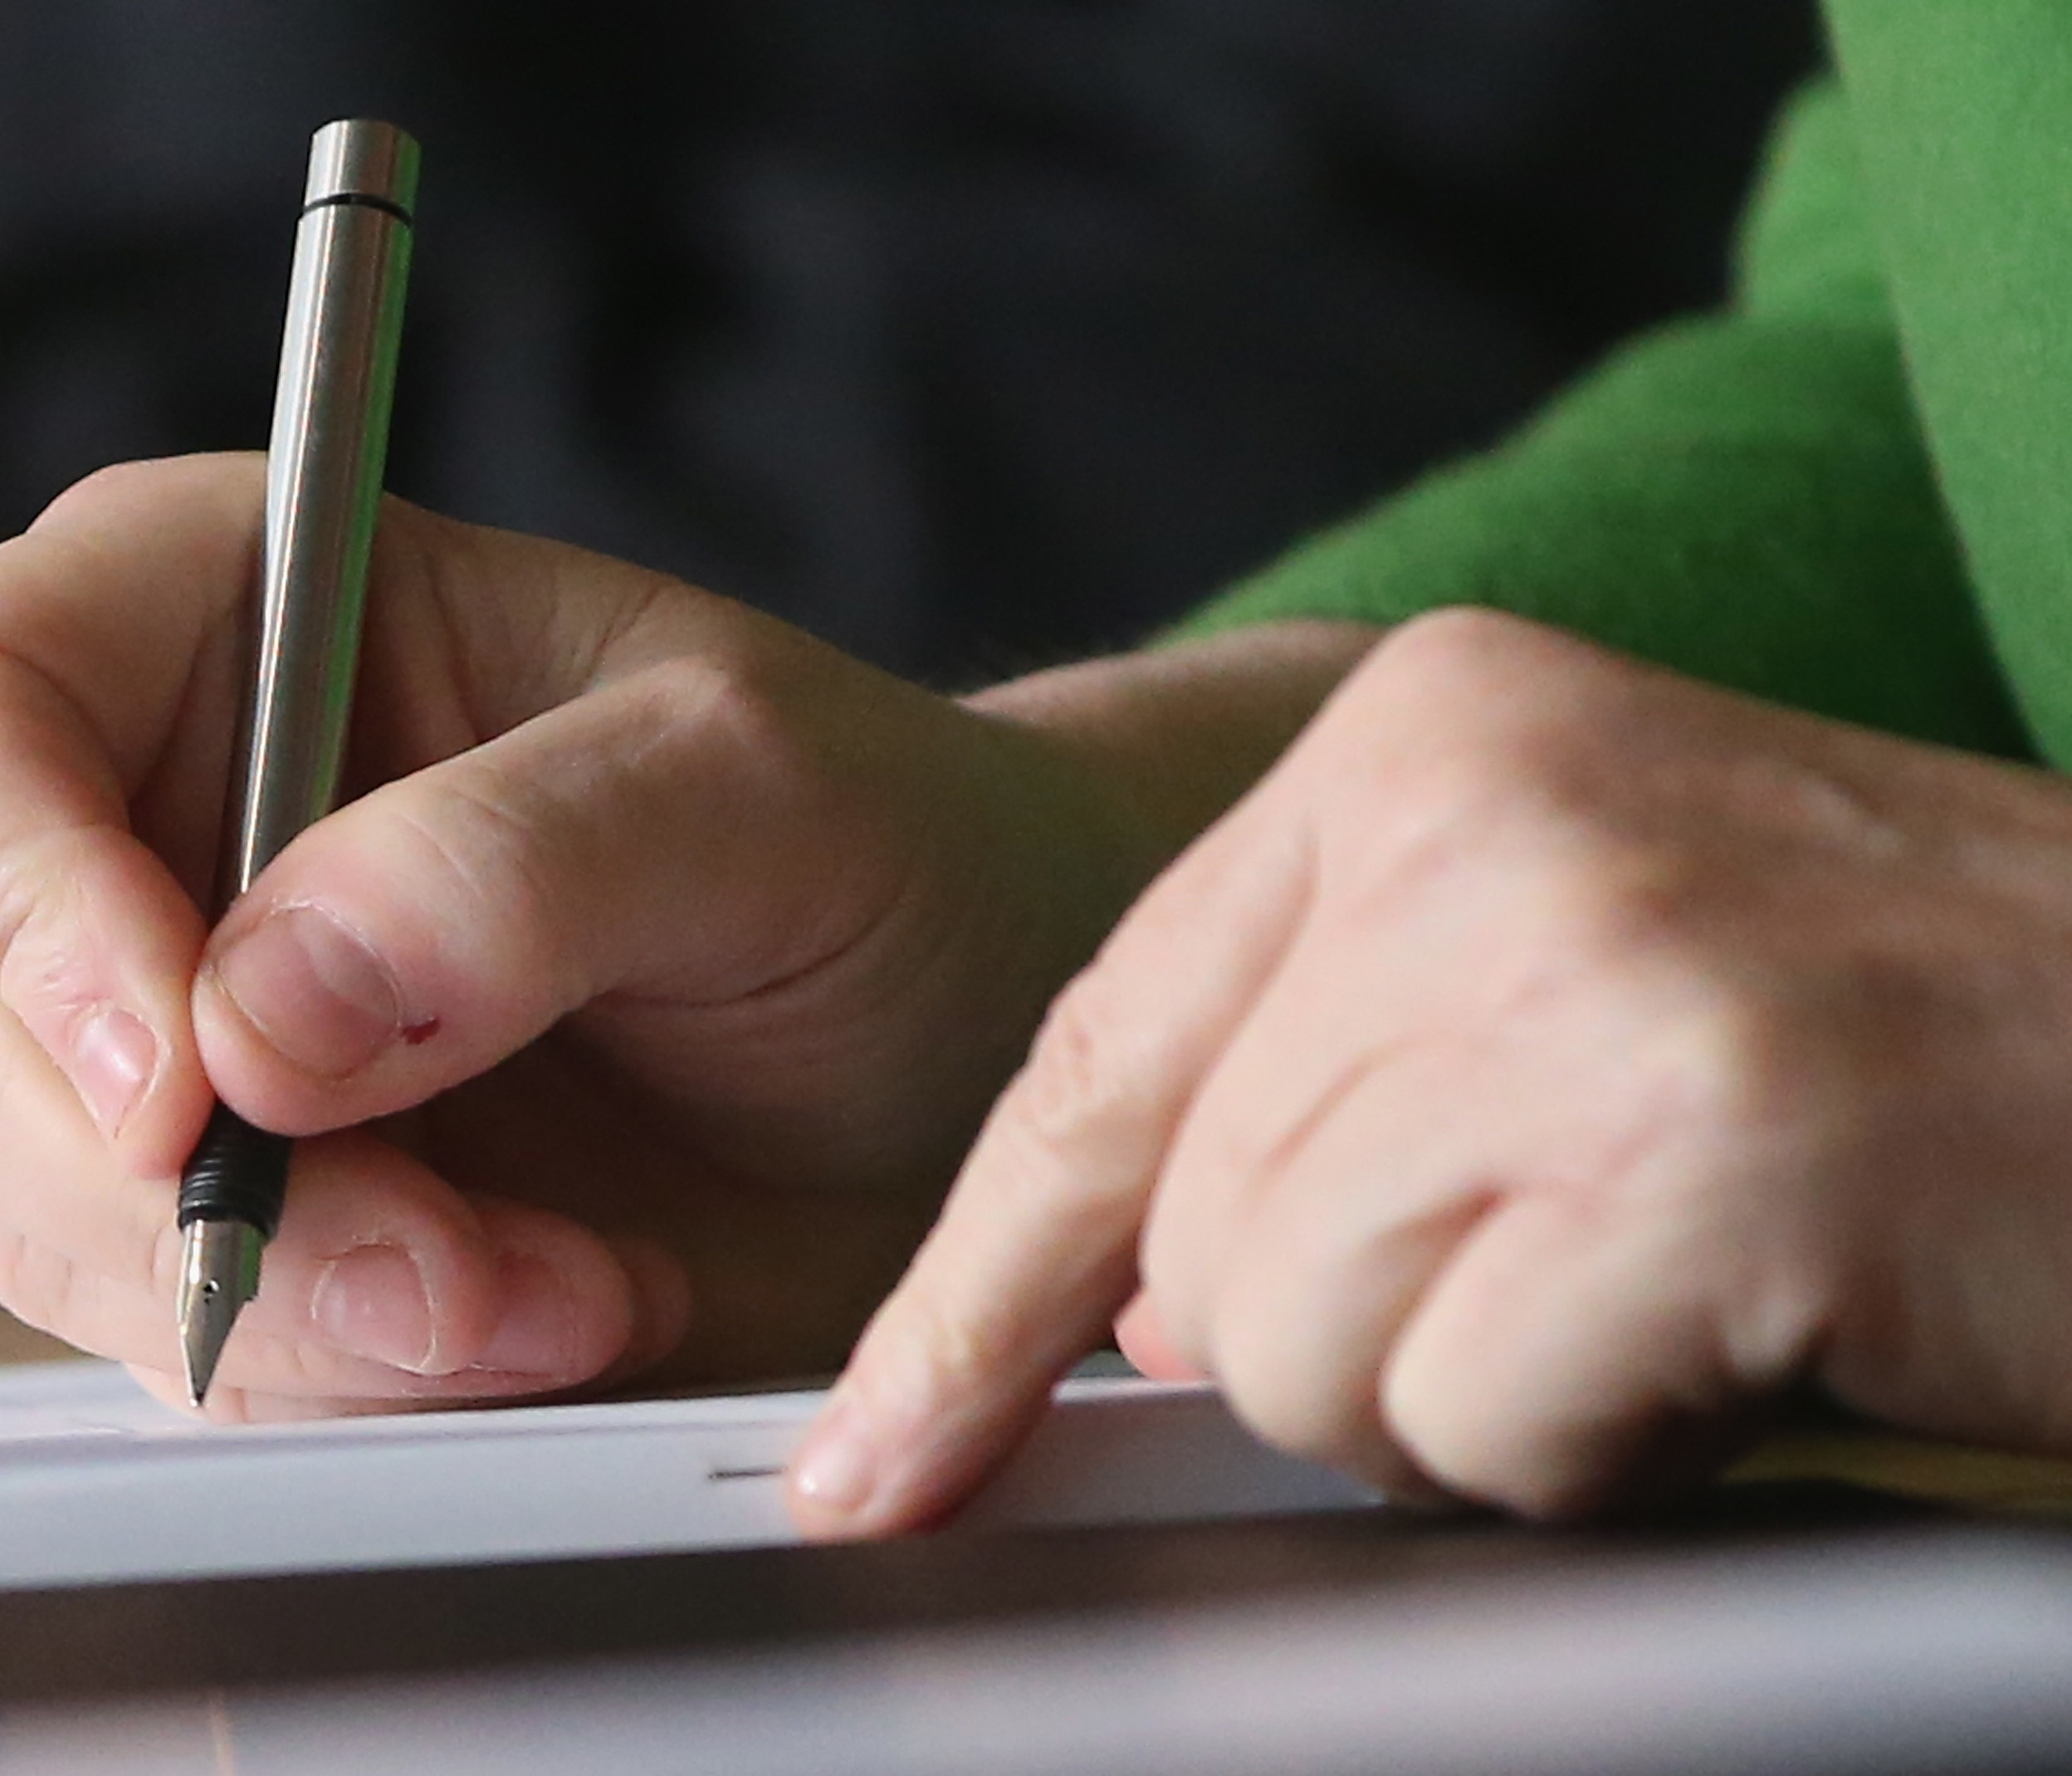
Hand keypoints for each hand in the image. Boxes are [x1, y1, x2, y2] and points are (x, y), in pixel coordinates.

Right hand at [0, 453, 1367, 1418]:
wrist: (964, 1044)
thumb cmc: (878, 847)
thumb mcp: (757, 794)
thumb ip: (519, 860)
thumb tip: (253, 1016)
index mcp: (226, 611)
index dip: (13, 899)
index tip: (188, 1078)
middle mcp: (157, 820)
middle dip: (189, 1181)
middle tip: (455, 1256)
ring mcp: (183, 1037)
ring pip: (51, 1211)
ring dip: (298, 1302)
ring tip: (563, 1287)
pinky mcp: (250, 1214)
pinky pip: (183, 1334)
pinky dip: (349, 1368)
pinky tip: (549, 1316)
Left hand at [792, 607, 2071, 1531]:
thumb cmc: (1913, 1043)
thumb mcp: (1580, 965)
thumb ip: (1333, 1075)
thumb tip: (1122, 1303)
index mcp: (1425, 733)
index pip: (1100, 1048)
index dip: (971, 1285)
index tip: (878, 1453)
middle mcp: (1481, 808)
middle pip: (1191, 1234)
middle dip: (1363, 1333)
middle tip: (1597, 1263)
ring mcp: (1589, 959)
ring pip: (1296, 1349)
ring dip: (1485, 1394)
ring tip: (1688, 1284)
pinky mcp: (1701, 1141)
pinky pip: (1471, 1423)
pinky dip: (1605, 1444)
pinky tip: (1759, 1330)